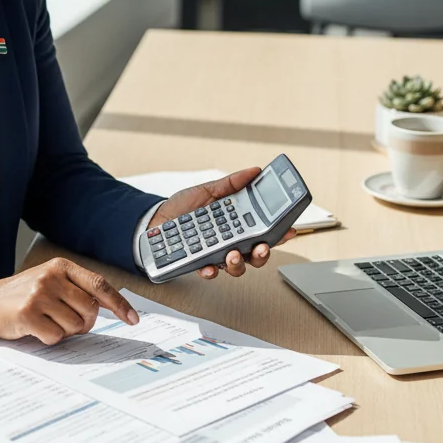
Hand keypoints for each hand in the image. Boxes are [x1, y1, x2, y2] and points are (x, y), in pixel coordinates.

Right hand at [0, 258, 139, 344]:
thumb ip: (77, 289)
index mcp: (61, 266)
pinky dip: (50, 338)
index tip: (132, 319)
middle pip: (90, 309)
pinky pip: (56, 337)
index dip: (119, 304)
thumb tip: (110, 308)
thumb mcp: (51, 281)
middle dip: (85, 323)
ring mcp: (39, 294)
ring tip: (48, 322)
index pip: (99, 285)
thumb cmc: (23, 294)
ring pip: (76, 325)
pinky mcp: (28, 314)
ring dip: (66, 332)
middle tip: (68, 323)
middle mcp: (51, 277)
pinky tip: (36, 329)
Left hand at [149, 167, 296, 279]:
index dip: (278, 233)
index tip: (289, 230)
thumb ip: (231, 183)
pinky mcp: (198, 263)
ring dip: (238, 263)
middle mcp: (229, 241)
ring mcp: (215, 254)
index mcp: (235, 224)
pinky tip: (209, 266)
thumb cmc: (181, 207)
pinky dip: (211, 271)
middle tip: (260, 247)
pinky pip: (210, 272)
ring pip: (237, 267)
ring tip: (231, 254)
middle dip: (262, 254)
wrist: (153, 219)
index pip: (261, 230)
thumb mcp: (207, 191)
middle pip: (255, 254)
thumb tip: (254, 171)